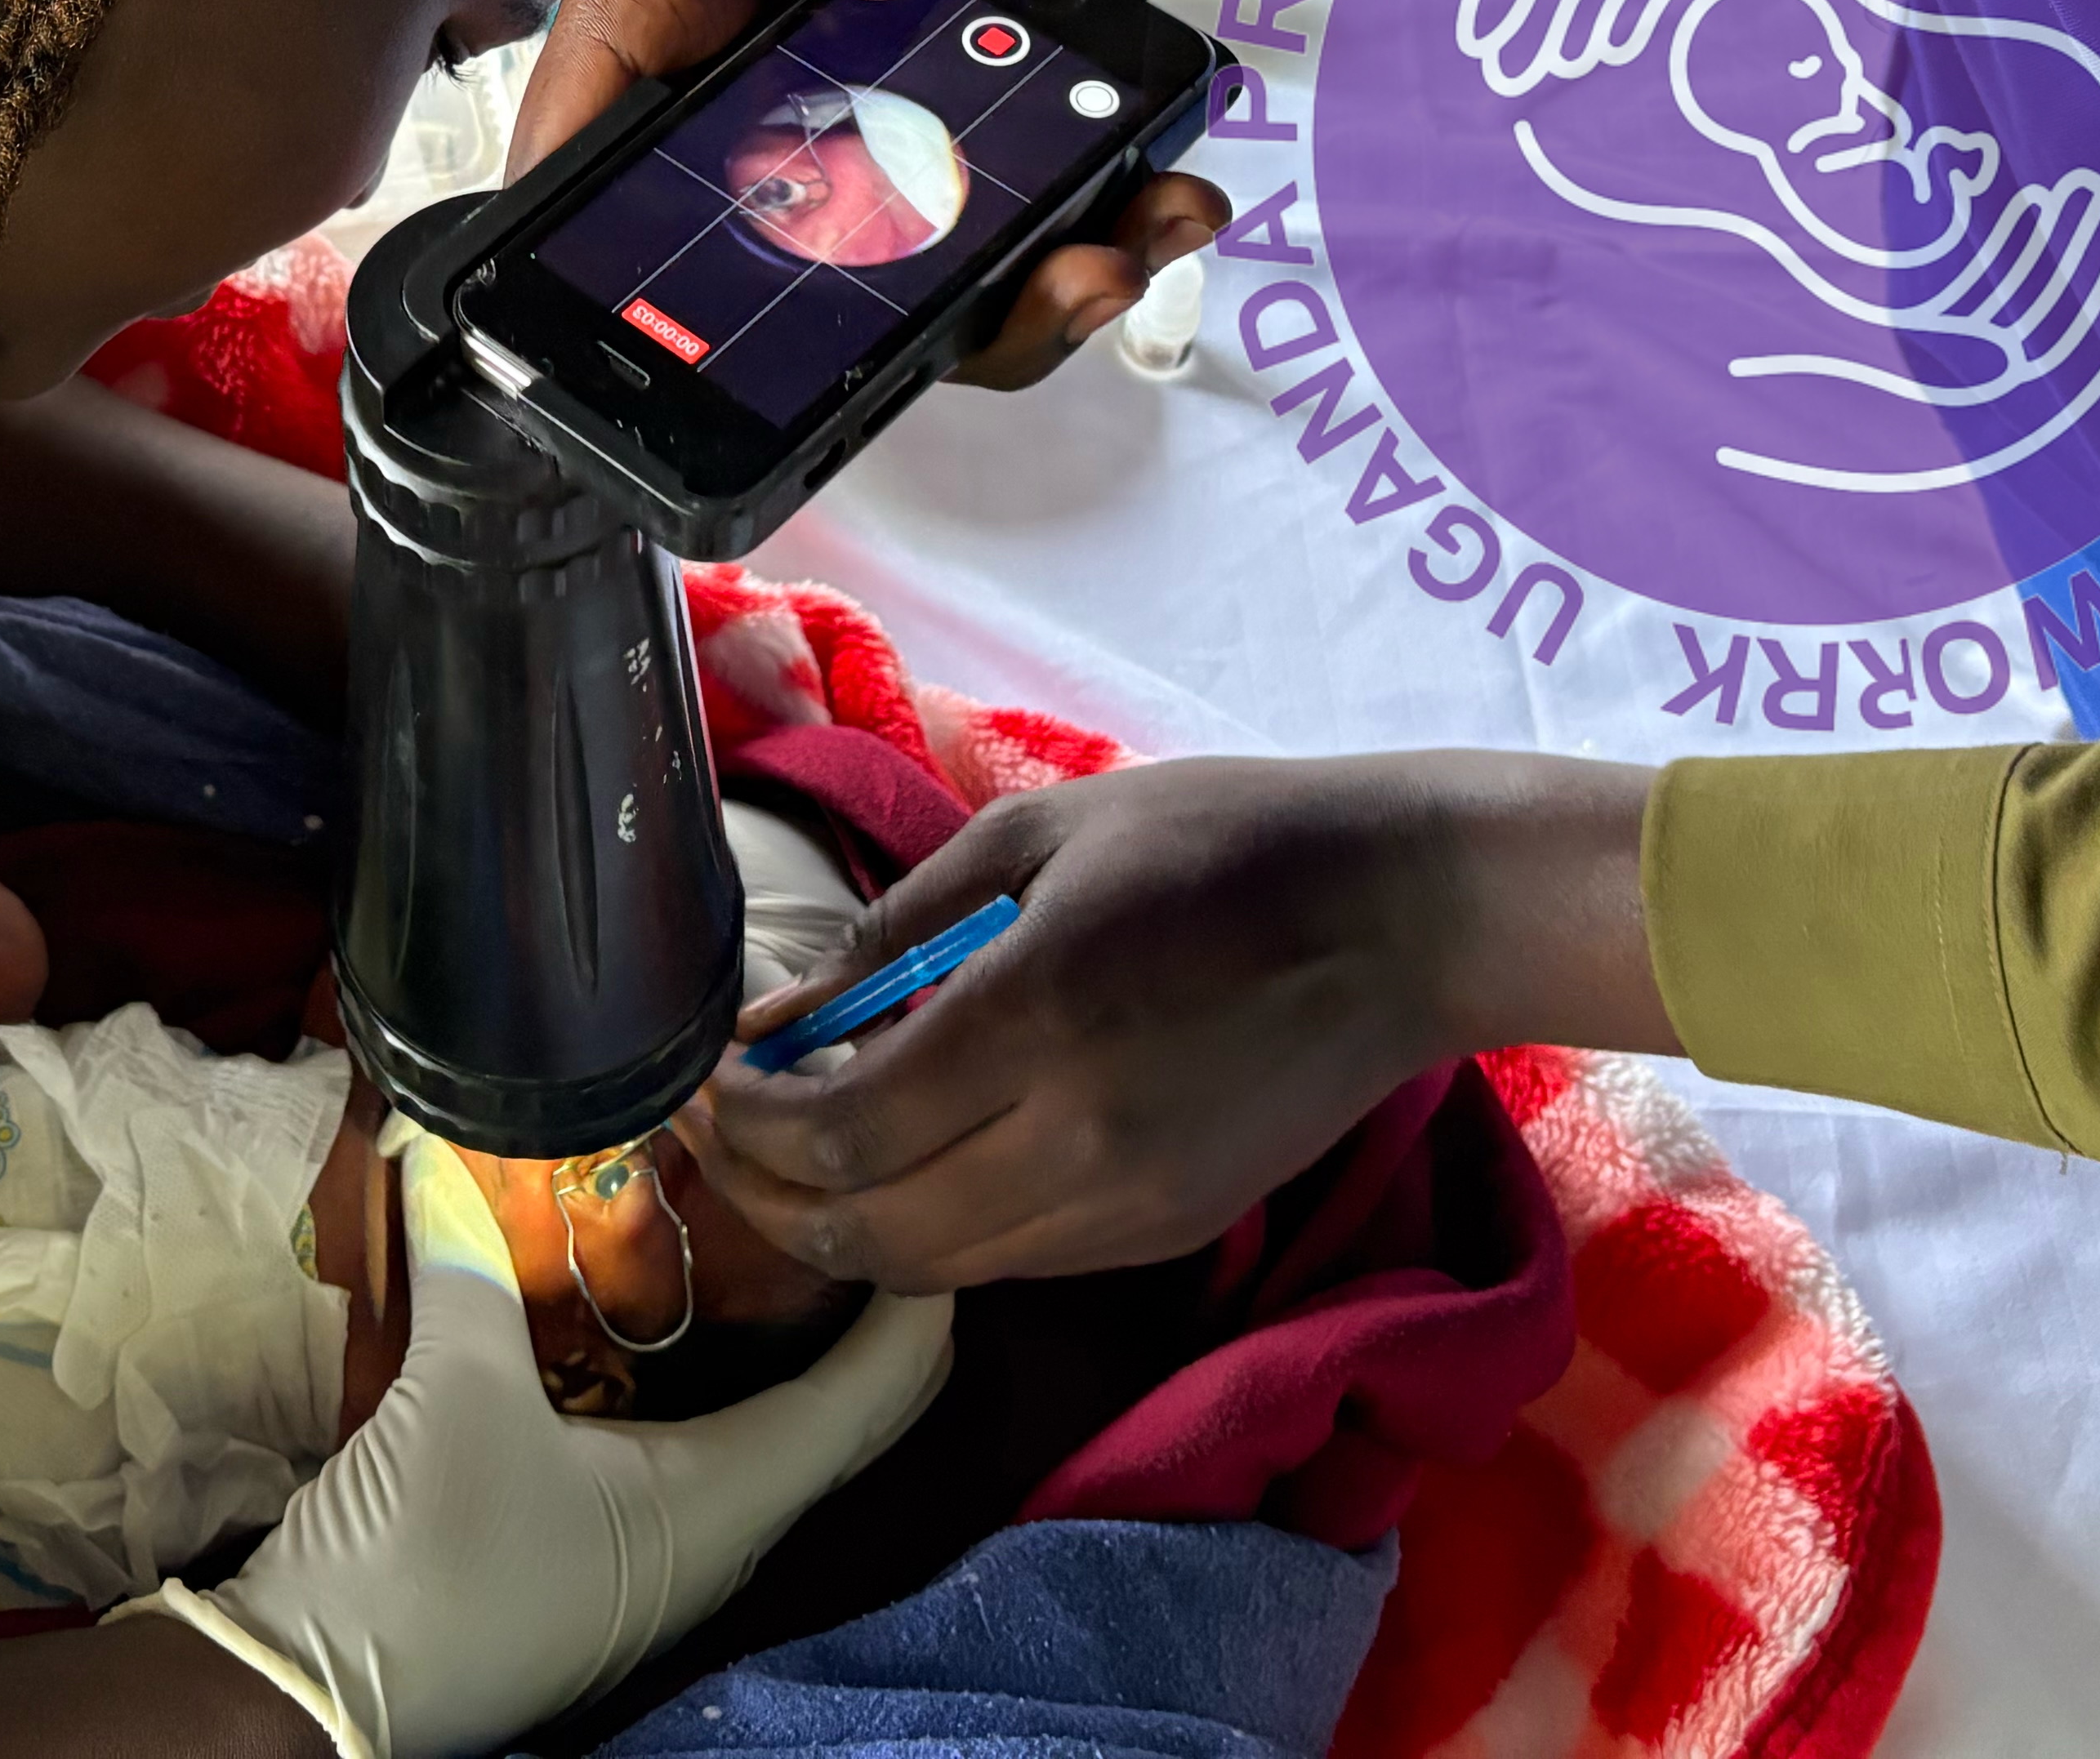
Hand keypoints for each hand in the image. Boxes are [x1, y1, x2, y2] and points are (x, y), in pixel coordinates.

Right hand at [133, 1126, 953, 1758]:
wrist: (318, 1694)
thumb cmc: (424, 1556)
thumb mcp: (455, 1387)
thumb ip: (470, 1255)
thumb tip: (449, 1140)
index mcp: (728, 1501)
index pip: (875, 1394)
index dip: (917, 1297)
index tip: (924, 1193)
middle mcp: (721, 1533)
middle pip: (840, 1411)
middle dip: (859, 1304)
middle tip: (843, 1184)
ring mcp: (661, 1553)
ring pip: (770, 1431)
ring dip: (781, 1337)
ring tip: (766, 1218)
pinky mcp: (600, 1553)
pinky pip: (696, 1447)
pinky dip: (706, 1373)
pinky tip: (661, 1310)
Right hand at [514, 0, 1218, 388]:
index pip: (579, 144)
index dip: (603, 266)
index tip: (692, 332)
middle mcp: (736, 73)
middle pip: (748, 257)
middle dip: (867, 321)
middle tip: (1005, 288)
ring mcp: (841, 117)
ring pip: (887, 274)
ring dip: (1008, 301)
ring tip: (1120, 254)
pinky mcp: (940, 128)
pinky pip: (988, 230)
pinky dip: (1079, 240)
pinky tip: (1163, 196)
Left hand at [690, 753, 1668, 1293]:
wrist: (1397, 919)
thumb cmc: (1217, 841)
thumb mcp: (1035, 831)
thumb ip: (893, 930)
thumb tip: (780, 1013)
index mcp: (1040, 1019)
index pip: (840, 1131)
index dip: (744, 1124)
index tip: (702, 1080)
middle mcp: (1078, 1142)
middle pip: (865, 1229)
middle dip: (760, 1193)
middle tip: (714, 1131)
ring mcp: (1128, 1207)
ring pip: (927, 1269)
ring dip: (833, 1226)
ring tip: (784, 1153)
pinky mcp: (1165, 1235)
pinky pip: (1003, 1262)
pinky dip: (923, 1231)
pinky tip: (896, 1162)